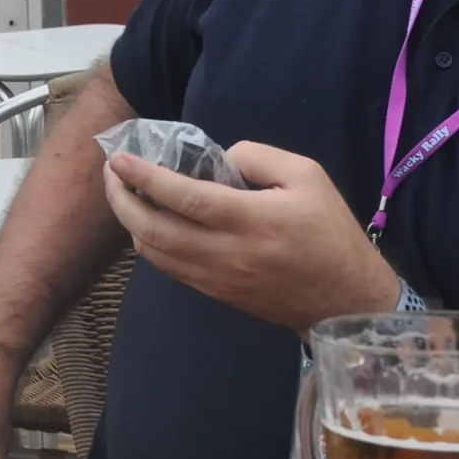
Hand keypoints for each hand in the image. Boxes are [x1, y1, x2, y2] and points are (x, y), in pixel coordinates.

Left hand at [100, 141, 399, 334]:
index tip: (119, 158)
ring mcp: (218, 280)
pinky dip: (150, 245)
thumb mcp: (307, 176)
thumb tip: (216, 160)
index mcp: (250, 220)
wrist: (348, 301)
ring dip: (130, 223)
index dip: (144, 177)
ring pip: (155, 254)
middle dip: (121, 200)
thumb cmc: (330, 232)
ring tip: (123, 195)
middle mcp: (227, 254)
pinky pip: (171, 270)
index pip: (182, 197)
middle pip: (153, 230)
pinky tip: (149, 224)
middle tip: (110, 174)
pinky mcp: (218, 296)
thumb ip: (257, 157)